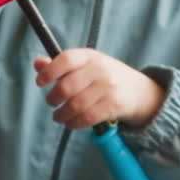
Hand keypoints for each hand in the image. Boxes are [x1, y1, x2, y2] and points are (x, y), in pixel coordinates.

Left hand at [34, 49, 165, 130]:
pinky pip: (87, 118)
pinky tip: (70, 123)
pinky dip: (74, 123)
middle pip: (67, 86)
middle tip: (52, 103)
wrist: (141, 92)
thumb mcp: (87, 66)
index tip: (40, 83)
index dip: (49, 71)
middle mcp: (99, 69)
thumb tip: (38, 63)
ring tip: (58, 117)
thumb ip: (61, 65)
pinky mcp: (113, 105)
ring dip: (61, 115)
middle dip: (53, 98)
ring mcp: (108, 88)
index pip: (66, 59)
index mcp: (90, 56)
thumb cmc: (106, 77)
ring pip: (75, 105)